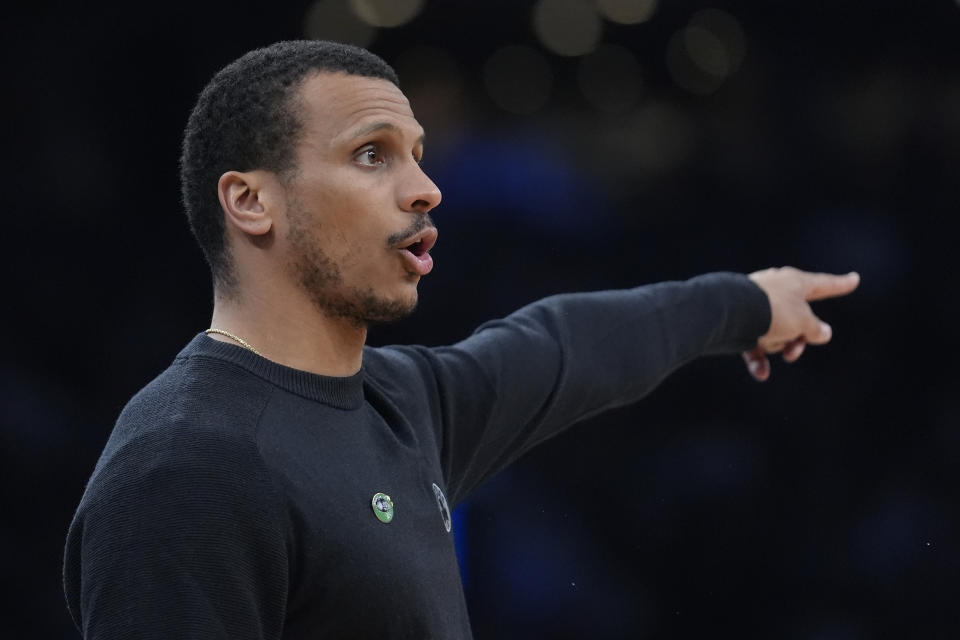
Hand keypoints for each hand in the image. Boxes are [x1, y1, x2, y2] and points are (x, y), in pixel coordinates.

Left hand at [742, 267, 859, 380]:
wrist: (730, 313)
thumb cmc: (771, 310)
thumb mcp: (803, 321)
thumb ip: (815, 328)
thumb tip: (823, 333)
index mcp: (795, 283)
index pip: (824, 284)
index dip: (840, 284)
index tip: (854, 279)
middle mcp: (776, 291)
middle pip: (799, 320)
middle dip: (797, 339)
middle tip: (792, 351)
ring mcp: (756, 306)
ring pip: (777, 334)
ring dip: (776, 345)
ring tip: (767, 343)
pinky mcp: (740, 322)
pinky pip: (754, 345)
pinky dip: (758, 359)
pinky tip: (761, 373)